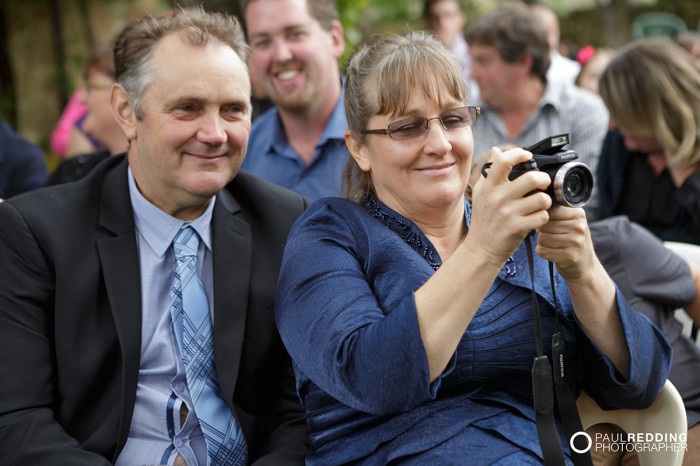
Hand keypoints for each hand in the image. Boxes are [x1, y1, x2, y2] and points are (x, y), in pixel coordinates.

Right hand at [469, 146, 551, 266]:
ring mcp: (508, 214)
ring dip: (545, 201)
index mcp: (488, 187)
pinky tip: (535, 219)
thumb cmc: (484, 221)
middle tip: (542, 184)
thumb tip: (496, 150)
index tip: (527, 156)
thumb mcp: (481, 194)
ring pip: (542, 199)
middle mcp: (498, 198)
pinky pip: (542, 216)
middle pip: (532, 178)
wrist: (481, 249)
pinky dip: (542, 217)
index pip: (504, 161)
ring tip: (539, 204)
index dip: (519, 154)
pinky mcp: (518, 228)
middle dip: (543, 180)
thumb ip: (490, 172)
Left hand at [535, 205, 596, 280]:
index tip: (550, 224)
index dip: (544, 219)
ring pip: (541, 238)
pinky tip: (554, 253)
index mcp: (578, 214)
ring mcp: (575, 242)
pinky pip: (543, 251)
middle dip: (542, 232)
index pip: (549, 211)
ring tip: (554, 245)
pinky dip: (544, 253)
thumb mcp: (571, 223)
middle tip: (553, 237)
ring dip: (543, 243)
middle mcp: (579, 227)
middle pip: (543, 225)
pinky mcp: (569, 256)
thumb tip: (534, 208)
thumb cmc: (573, 241)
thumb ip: (556, 214)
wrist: (586, 266)